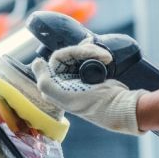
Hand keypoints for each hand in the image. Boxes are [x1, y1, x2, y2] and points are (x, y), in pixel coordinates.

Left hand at [30, 41, 148, 135]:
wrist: (121, 106)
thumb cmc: (93, 104)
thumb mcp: (64, 97)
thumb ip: (45, 81)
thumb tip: (37, 62)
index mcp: (55, 87)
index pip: (56, 60)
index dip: (69, 53)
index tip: (84, 53)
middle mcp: (64, 81)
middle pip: (69, 54)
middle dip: (84, 51)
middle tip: (100, 54)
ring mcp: (78, 76)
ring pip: (80, 53)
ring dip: (92, 51)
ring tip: (105, 57)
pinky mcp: (91, 72)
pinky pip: (90, 55)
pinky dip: (97, 53)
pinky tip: (106, 57)